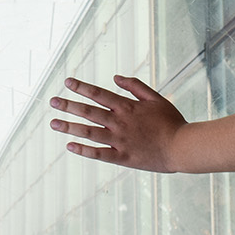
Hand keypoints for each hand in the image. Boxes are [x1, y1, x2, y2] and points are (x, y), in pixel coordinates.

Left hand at [50, 75, 185, 171]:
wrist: (182, 147)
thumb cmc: (171, 121)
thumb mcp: (156, 98)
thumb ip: (135, 86)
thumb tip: (115, 77)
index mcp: (127, 107)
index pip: (99, 94)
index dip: (82, 87)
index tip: (67, 82)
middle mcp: (120, 122)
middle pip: (89, 112)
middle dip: (68, 105)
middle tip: (52, 101)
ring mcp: (120, 140)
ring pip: (89, 132)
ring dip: (69, 127)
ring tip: (53, 123)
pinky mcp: (122, 157)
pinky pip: (99, 154)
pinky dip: (84, 150)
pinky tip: (70, 146)